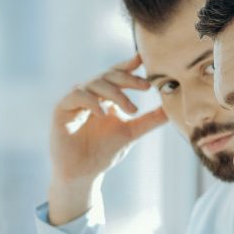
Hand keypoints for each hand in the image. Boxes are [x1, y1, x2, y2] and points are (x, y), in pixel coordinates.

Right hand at [45, 53, 168, 225]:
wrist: (82, 173)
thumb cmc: (104, 152)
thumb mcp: (131, 132)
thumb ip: (149, 120)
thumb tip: (171, 109)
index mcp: (104, 96)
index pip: (117, 75)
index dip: (128, 66)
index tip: (143, 60)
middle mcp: (89, 94)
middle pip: (108, 76)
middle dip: (128, 79)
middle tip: (146, 87)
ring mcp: (75, 100)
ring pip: (95, 84)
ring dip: (115, 93)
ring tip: (131, 109)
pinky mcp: (62, 109)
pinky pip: (77, 96)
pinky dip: (92, 102)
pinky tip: (104, 113)